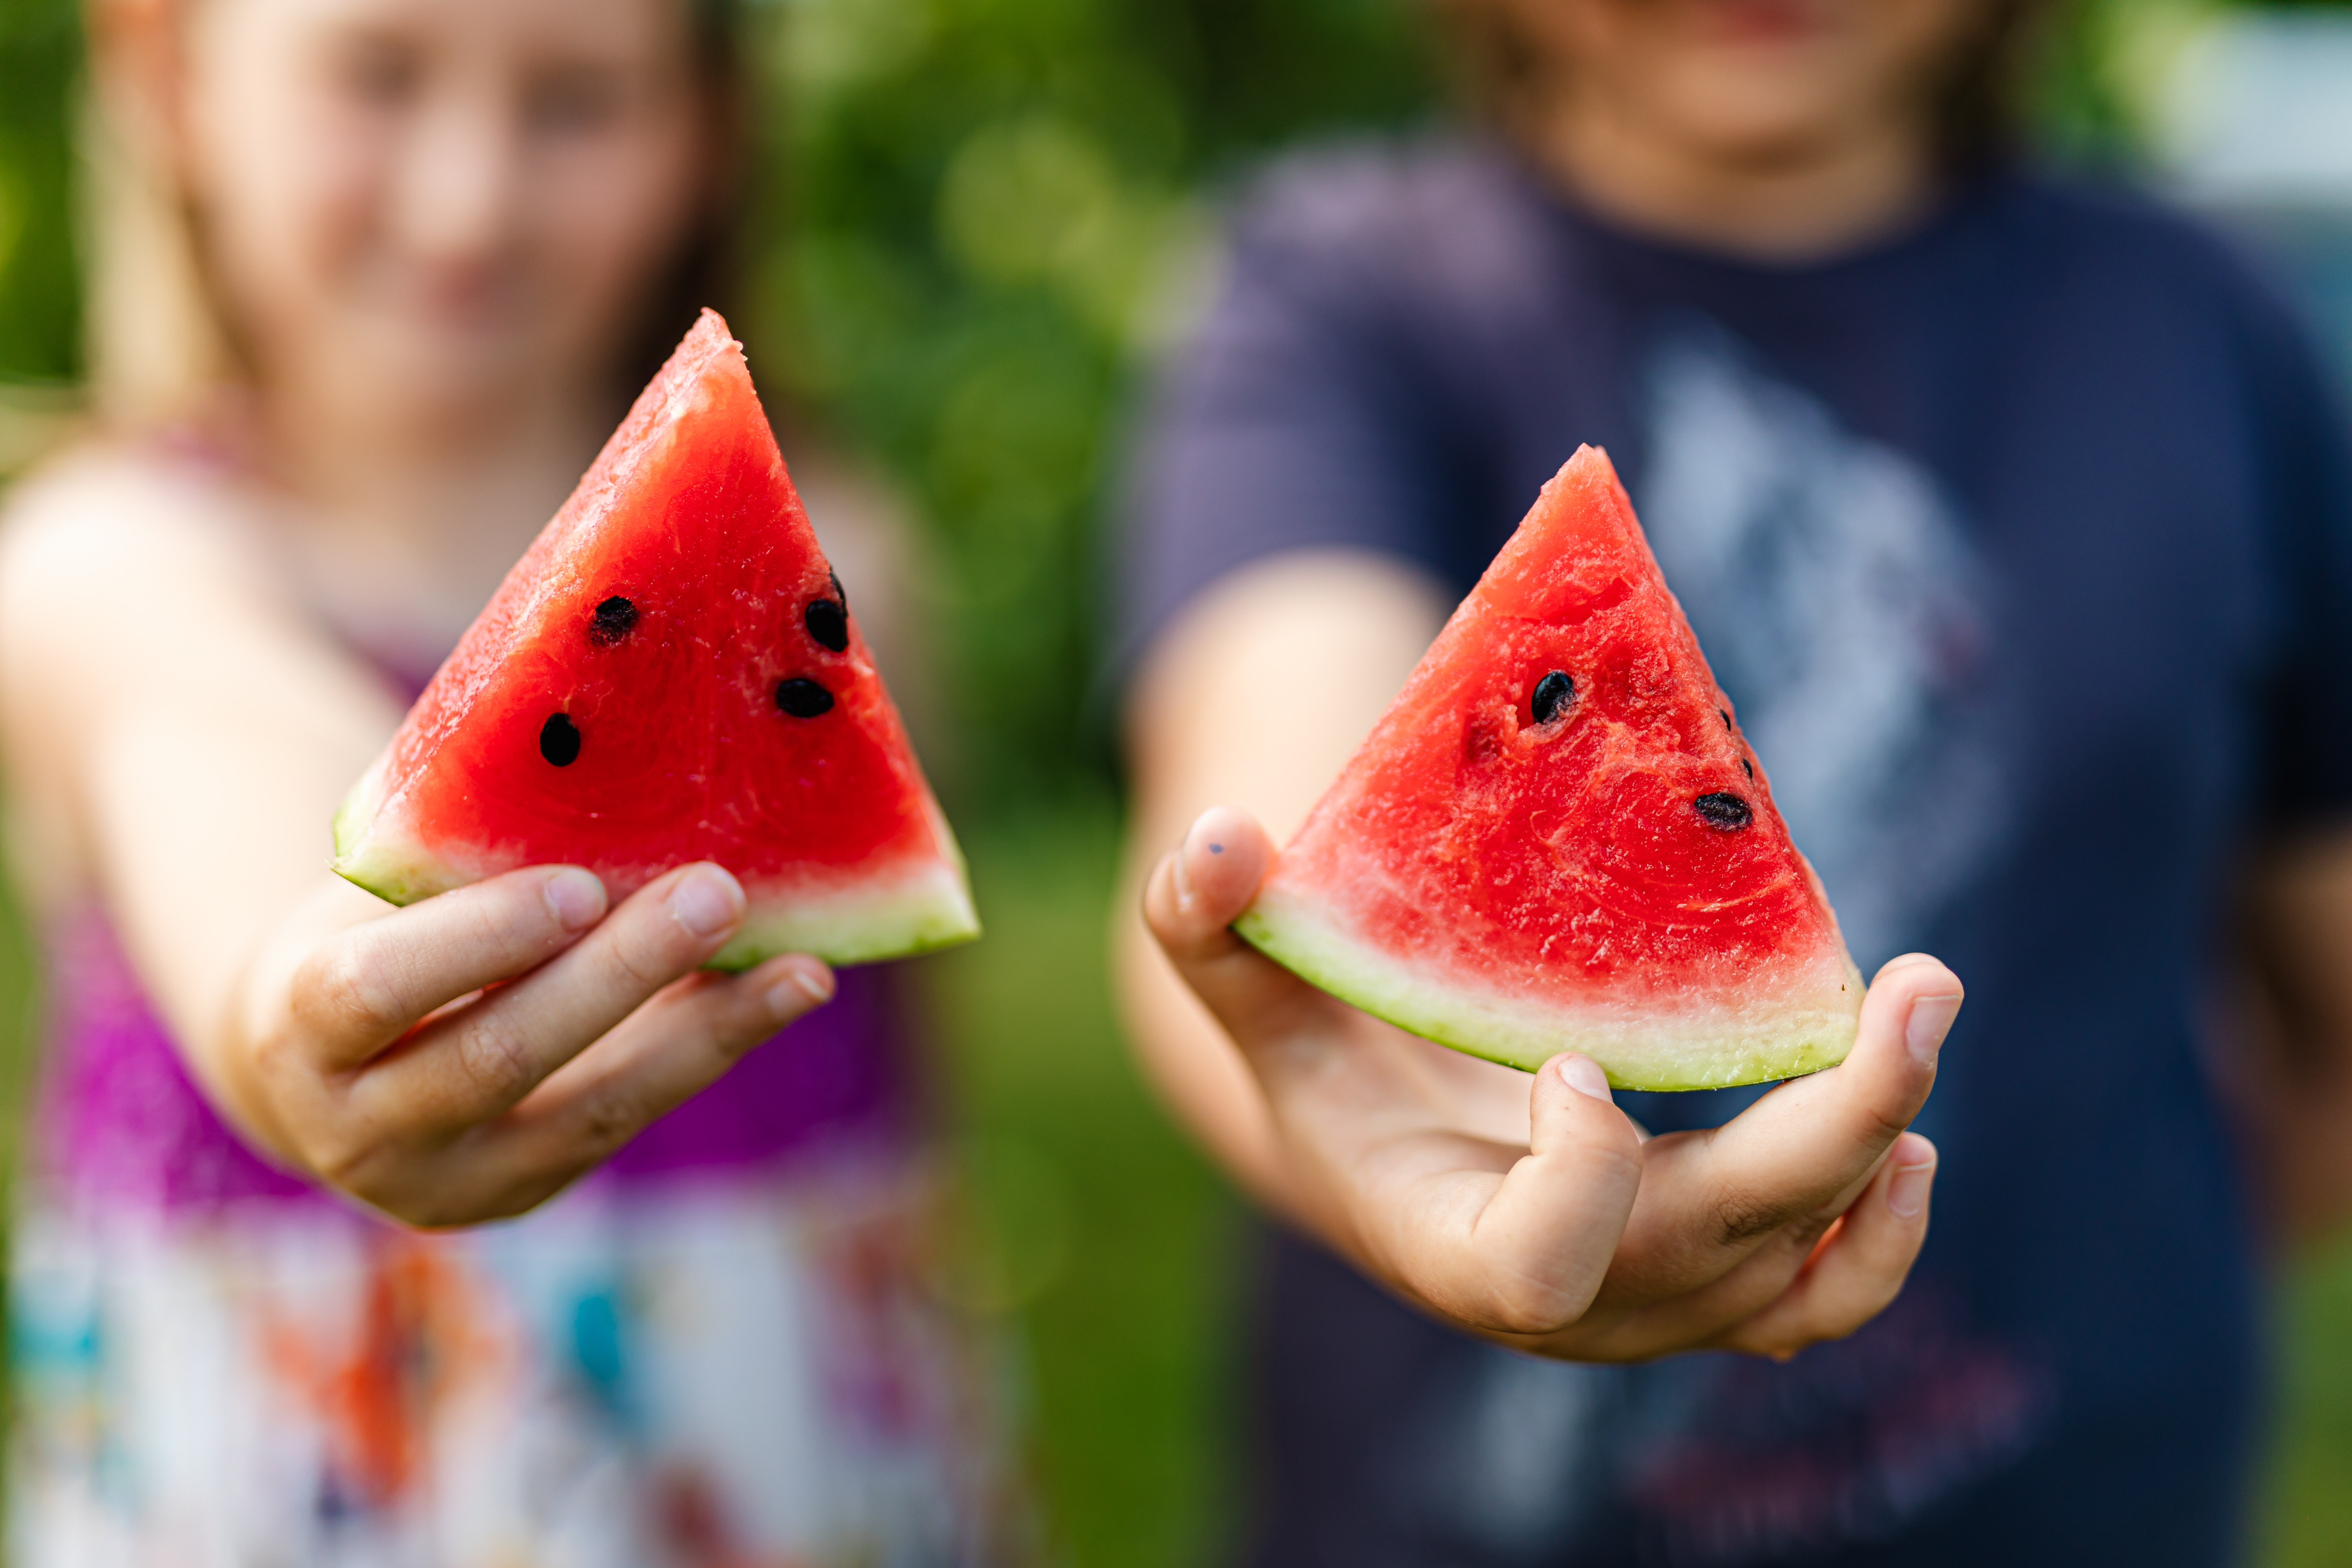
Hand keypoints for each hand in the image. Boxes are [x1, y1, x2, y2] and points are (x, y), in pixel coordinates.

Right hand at [217, 862, 832, 1226]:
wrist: (316, 1069)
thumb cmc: (359, 937)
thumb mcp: (373, 898)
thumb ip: (455, 857)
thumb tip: (609, 759)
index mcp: (297, 1032)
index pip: (378, 990)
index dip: (481, 940)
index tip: (579, 886)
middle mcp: (363, 1129)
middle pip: (501, 1055)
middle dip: (619, 975)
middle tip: (717, 893)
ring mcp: (449, 1181)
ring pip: (590, 1111)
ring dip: (704, 1034)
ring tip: (799, 971)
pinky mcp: (526, 1192)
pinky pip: (627, 1120)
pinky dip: (707, 1051)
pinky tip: (784, 993)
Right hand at [1145, 806, 1958, 1360]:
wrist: (1390, 1160)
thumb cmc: (1324, 1067)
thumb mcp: (1255, 1001)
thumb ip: (1208, 928)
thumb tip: (1216, 837)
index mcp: (1450, 1247)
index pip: (1538, 1268)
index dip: (1576, 1176)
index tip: (1574, 1061)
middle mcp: (1571, 1307)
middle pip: (1721, 1251)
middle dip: (1833, 1125)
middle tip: (1918, 985)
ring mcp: (1655, 1310)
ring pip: (1801, 1276)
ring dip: (1878, 1160)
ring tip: (1917, 1025)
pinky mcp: (1714, 1289)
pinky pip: (1825, 1300)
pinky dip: (1883, 1233)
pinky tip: (1909, 1142)